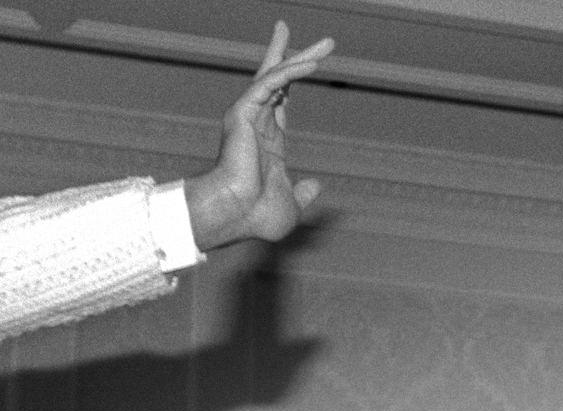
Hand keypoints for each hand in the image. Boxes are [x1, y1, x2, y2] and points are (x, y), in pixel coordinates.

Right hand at [181, 22, 334, 250]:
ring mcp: (249, 115)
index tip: (311, 62)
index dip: (295, 80)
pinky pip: (271, 83)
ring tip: (328, 43)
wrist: (235, 213)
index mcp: (267, 140)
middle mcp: (257, 122)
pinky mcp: (244, 112)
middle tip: (325, 42)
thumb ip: (302, 193)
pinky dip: (291, 71)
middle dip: (299, 56)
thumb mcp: (290, 204)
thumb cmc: (255, 215)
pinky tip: (312, 63)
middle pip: (281, 79)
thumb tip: (315, 187)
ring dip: (301, 56)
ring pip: (277, 74)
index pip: (283, 100)